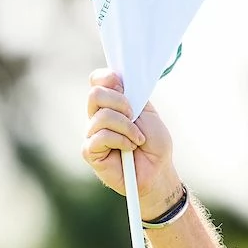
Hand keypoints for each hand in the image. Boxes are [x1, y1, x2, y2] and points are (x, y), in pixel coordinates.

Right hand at [82, 69, 179, 216]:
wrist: (158, 170)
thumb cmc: (154, 143)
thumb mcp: (147, 112)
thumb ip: (131, 94)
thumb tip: (115, 78)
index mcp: (111, 103)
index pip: (97, 79)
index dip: (109, 78)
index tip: (125, 88)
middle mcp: (97, 115)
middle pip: (95, 93)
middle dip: (121, 103)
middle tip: (134, 117)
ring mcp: (91, 133)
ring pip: (102, 116)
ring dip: (127, 127)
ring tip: (137, 139)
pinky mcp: (89, 151)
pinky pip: (101, 136)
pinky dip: (121, 140)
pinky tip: (129, 148)